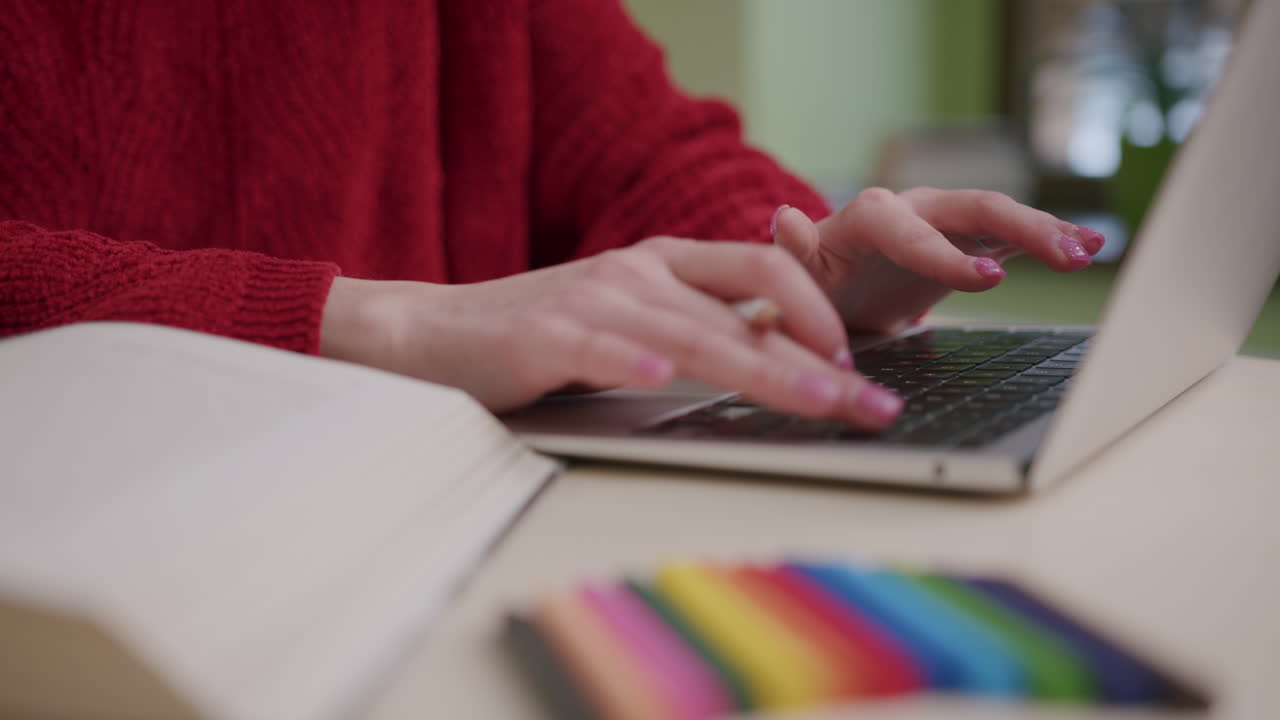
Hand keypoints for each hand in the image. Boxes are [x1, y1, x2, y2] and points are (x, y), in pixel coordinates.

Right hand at [320, 237, 904, 427]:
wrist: (434, 332)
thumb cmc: (539, 334)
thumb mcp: (631, 319)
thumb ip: (694, 325)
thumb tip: (775, 350)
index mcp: (665, 264)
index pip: (764, 274)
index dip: (820, 313)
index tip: (858, 363)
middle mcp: (639, 274)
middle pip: (750, 307)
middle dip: (821, 356)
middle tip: (872, 402)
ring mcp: (594, 302)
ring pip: (696, 332)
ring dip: (765, 368)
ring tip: (819, 399)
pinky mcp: (546, 336)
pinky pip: (601, 347)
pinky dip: (635, 359)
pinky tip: (663, 377)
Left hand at [773, 188, 1105, 332]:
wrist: (832, 291)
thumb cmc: (814, 285)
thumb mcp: (796, 277)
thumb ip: (794, 252)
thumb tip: (784, 217)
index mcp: (869, 218)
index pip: (909, 228)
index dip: (948, 253)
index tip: (988, 277)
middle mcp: (914, 208)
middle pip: (972, 207)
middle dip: (1021, 230)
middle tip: (1065, 257)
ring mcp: (946, 221)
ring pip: (1001, 216)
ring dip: (1046, 232)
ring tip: (1088, 251)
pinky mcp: (969, 240)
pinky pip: (1014, 236)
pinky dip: (1050, 239)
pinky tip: (1090, 246)